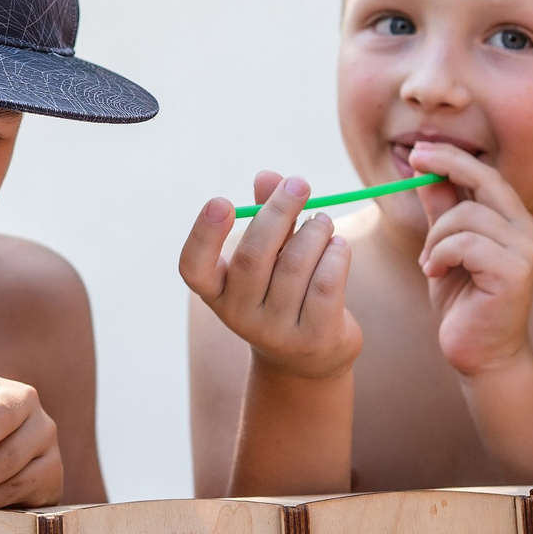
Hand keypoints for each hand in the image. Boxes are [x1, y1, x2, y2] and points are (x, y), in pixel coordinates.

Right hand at [178, 173, 360, 381]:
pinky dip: (336, 254)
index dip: (204, 235)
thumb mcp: (268, 255)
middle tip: (299, 184)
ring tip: (322, 220)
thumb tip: (267, 177)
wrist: (308, 357)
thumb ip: (264, 213)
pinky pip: (325, 285)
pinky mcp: (313, 338)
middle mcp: (239, 315)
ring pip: (295, 265)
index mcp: (217, 292)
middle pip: (254, 256)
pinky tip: (338, 245)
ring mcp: (275, 331)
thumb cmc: (283, 290)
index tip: (222, 202)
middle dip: (278, 211)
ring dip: (314, 230)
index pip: (194, 268)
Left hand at [405, 141, 532, 377]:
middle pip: (484, 180)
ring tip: (430, 263)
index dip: (452, 158)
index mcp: (513, 222)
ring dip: (435, 238)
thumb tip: (425, 173)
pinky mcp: (515, 272)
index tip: (418, 151)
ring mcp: (525, 250)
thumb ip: (441, 212)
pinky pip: (465, 243)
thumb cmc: (463, 302)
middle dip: (444, 166)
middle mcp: (526, 230)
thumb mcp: (445, 249)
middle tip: (412, 164)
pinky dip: (440, 255)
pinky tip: (435, 274)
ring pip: (466, 216)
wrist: (482, 354)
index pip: (487, 174)